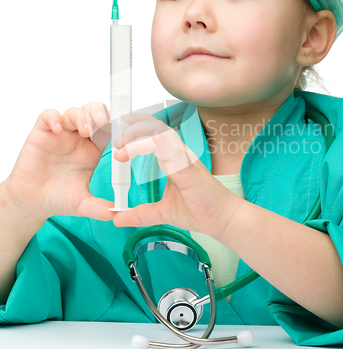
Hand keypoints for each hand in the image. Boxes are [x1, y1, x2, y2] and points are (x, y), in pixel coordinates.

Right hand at [4, 102, 114, 222]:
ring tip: (85, 130)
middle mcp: (79, 138)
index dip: (116, 127)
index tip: (121, 133)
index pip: (109, 128)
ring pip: (74, 112)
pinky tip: (58, 130)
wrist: (31, 202)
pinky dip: (54, 118)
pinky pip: (48, 116)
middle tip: (103, 122)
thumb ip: (99, 208)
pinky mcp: (42, 133)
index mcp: (93, 149)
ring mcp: (61, 133)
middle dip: (100, 113)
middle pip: (94, 113)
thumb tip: (118, 215)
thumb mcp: (82, 204)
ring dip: (82, 116)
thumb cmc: (57, 198)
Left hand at [111, 112, 238, 236]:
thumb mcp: (162, 212)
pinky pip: (171, 148)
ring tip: (119, 148)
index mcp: (172, 158)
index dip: (133, 132)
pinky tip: (139, 147)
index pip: (151, 135)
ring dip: (137, 136)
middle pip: (153, 128)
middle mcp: (178, 153)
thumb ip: (141, 213)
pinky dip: (154, 144)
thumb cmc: (200, 210)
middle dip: (131, 129)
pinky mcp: (189, 167)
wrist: (221, 220)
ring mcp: (184, 158)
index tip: (115, 139)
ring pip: (159, 133)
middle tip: (113, 142)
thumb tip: (117, 218)